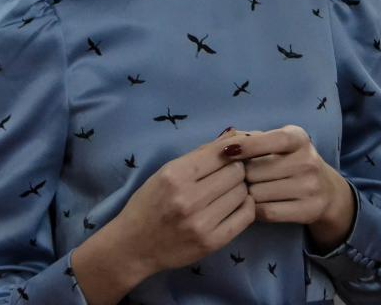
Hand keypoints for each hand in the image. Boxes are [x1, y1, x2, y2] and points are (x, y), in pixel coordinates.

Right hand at [71, 134, 253, 302]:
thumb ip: (200, 154)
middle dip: (236, 170)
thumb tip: (233, 134)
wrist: (135, 246)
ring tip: (227, 192)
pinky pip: (245, 216)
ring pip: (242, 192)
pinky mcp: (212, 243)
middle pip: (236, 172)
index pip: (220, 154)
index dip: (230, 152)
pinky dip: (245, 206)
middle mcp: (188, 199)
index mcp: (175, 176)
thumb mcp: (166, 172)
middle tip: (227, 175)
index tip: (230, 156)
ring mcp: (201, 223)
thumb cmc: (149, 204)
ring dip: (239, 189)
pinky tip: (235, 205)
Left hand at [235, 125, 355, 252]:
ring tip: (247, 191)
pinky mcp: (308, 210)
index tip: (223, 153)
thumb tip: (222, 142)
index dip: (245, 146)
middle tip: (238, 178)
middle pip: (256, 170)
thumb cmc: (289, 161)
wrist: (326, 191)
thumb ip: (250, 139)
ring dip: (245, 194)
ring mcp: (310, 187)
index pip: (270, 140)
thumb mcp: (277, 143)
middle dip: (240, 175)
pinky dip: (253, 210)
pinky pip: (267, 212)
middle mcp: (308, 161)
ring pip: (258, 193)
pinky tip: (253, 205)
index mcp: (298, 138)